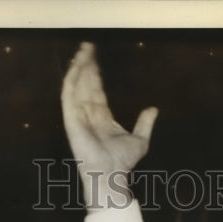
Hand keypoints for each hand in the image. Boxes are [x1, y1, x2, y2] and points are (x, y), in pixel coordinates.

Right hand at [61, 42, 157, 207]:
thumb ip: (145, 124)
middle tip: (87, 46)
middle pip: (86, 84)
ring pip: (76, 86)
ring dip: (78, 68)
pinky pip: (69, 96)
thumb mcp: (140, 140)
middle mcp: (88, 115)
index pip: (96, 90)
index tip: (95, 57)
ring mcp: (79, 117)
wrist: (112, 175)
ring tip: (82, 51)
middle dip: (86, 65)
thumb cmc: (123, 162)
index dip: (96, 74)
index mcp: (102, 118)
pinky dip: (71, 80)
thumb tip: (153, 109)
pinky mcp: (72, 120)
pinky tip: (75, 67)